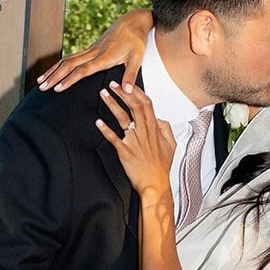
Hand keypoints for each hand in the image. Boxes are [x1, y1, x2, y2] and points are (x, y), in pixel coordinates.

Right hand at [38, 9, 153, 90]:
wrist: (132, 22)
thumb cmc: (136, 41)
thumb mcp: (137, 58)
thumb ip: (131, 74)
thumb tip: (127, 91)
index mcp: (104, 57)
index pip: (83, 70)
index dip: (70, 79)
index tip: (58, 88)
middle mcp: (94, 53)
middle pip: (69, 65)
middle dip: (54, 76)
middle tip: (42, 87)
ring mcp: (90, 50)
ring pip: (67, 60)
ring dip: (53, 71)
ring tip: (40, 81)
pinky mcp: (90, 49)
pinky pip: (71, 57)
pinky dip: (59, 65)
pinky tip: (52, 72)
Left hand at [96, 82, 174, 199]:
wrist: (155, 186)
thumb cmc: (161, 168)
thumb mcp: (171, 146)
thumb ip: (166, 129)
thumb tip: (159, 118)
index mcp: (155, 130)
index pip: (147, 104)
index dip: (137, 92)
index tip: (129, 84)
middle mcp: (144, 133)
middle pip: (134, 106)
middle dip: (123, 93)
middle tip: (113, 84)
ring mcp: (134, 142)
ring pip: (123, 118)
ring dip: (112, 104)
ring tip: (104, 94)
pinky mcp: (125, 152)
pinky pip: (114, 138)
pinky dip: (105, 130)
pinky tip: (98, 122)